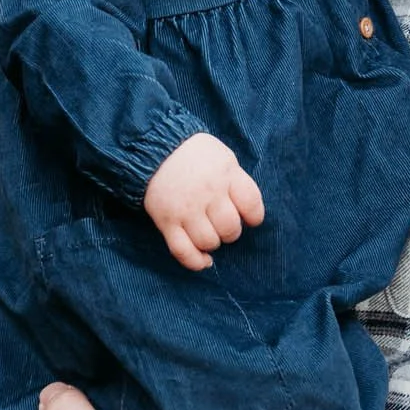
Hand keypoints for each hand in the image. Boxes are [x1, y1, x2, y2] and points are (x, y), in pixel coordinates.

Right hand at [144, 132, 264, 270]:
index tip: (249, 218)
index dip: (254, 217)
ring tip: (209, 232)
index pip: (251, 204)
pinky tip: (204, 260)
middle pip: (230, 228)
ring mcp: (186, 209)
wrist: (155, 147)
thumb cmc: (196, 155)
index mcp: (226, 174)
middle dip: (231, 231)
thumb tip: (248, 214)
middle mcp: (207, 192)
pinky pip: (183, 251)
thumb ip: (237, 182)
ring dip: (213, 243)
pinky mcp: (166, 222)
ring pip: (208, 242)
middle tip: (224, 224)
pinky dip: (196, 262)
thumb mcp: (224, 157)